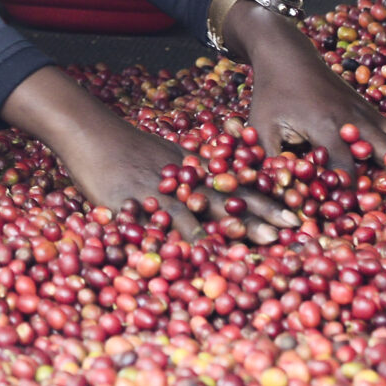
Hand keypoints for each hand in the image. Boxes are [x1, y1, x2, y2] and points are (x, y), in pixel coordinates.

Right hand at [2, 66, 293, 240]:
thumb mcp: (164, 158)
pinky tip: (190, 255)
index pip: (236, 186)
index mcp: (192, 170)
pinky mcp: (129, 201)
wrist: (88, 131)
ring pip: (198, 210)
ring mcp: (157, 190)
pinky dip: (174, 239)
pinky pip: (155, 224)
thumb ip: (188, 181)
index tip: (298, 213)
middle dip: (261, 215)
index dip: (267, 201)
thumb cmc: (126, 148)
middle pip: (227, 198)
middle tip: (292, 230)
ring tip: (256, 241)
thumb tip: (214, 205)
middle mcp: (182, 180)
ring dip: (229, 226)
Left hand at [231, 4, 385, 201]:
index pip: (347, 170)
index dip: (354, 196)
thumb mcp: (260, 127)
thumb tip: (276, 197)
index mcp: (327, 125)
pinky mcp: (372, 111)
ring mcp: (368, 113)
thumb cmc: (272, 94)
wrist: (288, 54)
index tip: (363, 222)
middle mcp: (355, 120)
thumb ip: (268, 162)